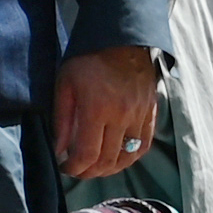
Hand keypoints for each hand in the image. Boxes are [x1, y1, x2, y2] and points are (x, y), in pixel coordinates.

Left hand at [49, 44, 161, 182]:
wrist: (123, 40)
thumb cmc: (87, 61)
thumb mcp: (65, 86)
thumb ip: (62, 120)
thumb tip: (60, 150)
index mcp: (97, 109)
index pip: (88, 154)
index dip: (75, 168)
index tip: (65, 167)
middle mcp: (122, 116)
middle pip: (108, 160)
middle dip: (89, 172)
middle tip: (77, 170)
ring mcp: (140, 115)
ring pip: (128, 156)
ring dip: (110, 168)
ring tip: (95, 168)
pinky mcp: (151, 112)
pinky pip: (144, 145)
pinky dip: (130, 157)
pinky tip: (117, 158)